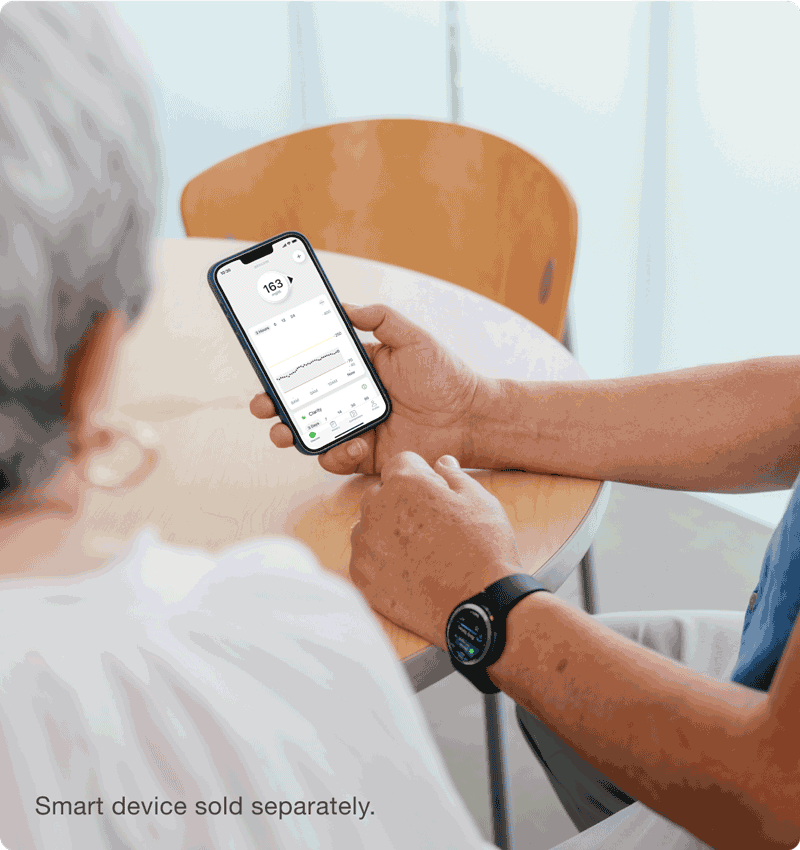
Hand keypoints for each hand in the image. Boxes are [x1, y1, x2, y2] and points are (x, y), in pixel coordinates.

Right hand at [249, 304, 483, 474]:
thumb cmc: (444, 375)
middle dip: (273, 406)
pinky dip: (339, 454)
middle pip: (299, 404)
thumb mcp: (412, 337)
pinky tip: (357, 443)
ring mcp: (355, 429)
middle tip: (262, 405)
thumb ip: (379, 318)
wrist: (471, 416)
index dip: (282, 369)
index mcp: (355, 370)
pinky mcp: (366, 456)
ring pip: (310, 435)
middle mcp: (349, 400)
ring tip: (287, 432)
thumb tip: (344, 306)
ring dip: (293, 434)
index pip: (309, 367)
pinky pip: (338, 459)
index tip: (263, 365)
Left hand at [349, 452, 520, 648]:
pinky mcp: (362, 577)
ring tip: (419, 550)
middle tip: (431, 524)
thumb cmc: (482, 550)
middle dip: (400, 500)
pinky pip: (364, 557)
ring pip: (369, 525)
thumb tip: (441, 463)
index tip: (434, 492)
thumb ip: (453, 476)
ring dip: (387, 530)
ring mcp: (365, 545)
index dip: (421, 475)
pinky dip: (380, 560)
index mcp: (405, 483)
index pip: (401, 462)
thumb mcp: (479, 499)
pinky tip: (407, 569)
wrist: (478, 605)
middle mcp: (376, 509)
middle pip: (381, 492)